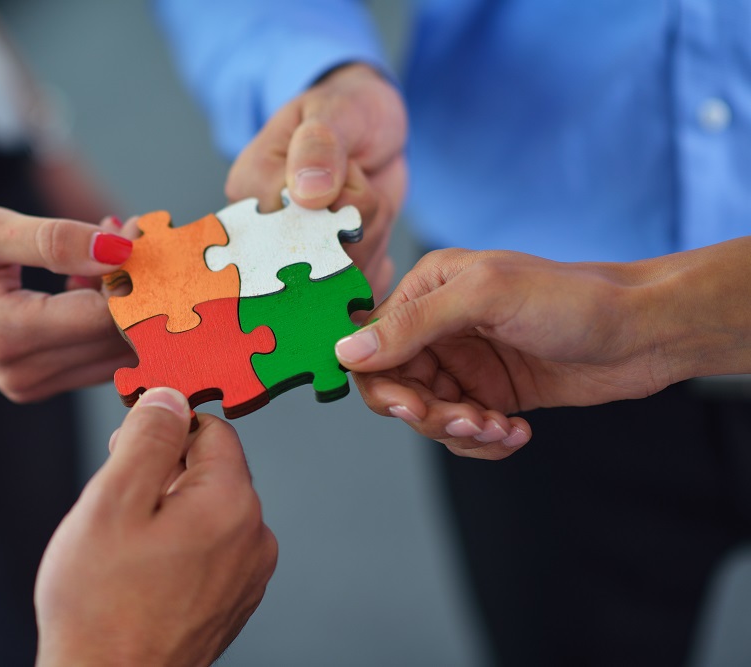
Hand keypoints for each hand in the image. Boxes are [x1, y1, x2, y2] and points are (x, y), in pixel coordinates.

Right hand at [0, 196, 135, 401]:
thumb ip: (55, 240)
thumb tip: (120, 249)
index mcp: (6, 335)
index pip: (104, 317)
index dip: (134, 274)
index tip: (137, 228)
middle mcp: (23, 374)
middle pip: (118, 340)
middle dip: (139, 287)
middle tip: (134, 230)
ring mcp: (32, 385)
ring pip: (116, 351)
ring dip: (129, 302)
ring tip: (111, 244)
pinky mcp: (40, 380)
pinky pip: (97, 354)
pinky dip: (109, 315)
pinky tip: (94, 272)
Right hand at [34, 387, 278, 666]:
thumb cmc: (102, 606)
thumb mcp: (112, 501)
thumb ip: (148, 438)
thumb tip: (170, 396)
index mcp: (232, 503)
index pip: (212, 429)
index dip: (166, 427)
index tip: (131, 442)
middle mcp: (253, 536)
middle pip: (210, 469)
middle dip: (162, 472)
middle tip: (115, 502)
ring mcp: (247, 574)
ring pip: (206, 509)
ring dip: (167, 510)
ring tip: (124, 544)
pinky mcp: (232, 600)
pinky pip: (208, 547)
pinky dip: (177, 545)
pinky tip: (140, 570)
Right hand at [225, 63, 407, 299]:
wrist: (371, 131)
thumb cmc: (344, 111)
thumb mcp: (335, 112)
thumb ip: (319, 146)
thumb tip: (307, 192)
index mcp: (250, 187)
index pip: (286, 224)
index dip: (331, 206)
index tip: (348, 171)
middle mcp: (265, 229)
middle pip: (317, 258)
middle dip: (355, 226)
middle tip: (360, 179)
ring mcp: (295, 255)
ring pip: (344, 274)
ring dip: (371, 237)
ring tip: (365, 196)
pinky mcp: (325, 274)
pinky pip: (359, 285)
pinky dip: (379, 256)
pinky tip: (372, 223)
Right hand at [335, 248, 679, 459]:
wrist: (644, 333)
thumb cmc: (572, 300)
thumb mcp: (486, 298)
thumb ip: (413, 324)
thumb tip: (346, 351)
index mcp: (428, 290)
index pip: (372, 345)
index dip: (382, 382)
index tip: (411, 407)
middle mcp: (439, 327)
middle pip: (397, 388)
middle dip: (429, 414)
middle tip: (470, 421)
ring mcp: (465, 364)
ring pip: (429, 416)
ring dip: (461, 431)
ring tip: (501, 428)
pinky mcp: (491, 395)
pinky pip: (463, 430)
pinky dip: (484, 441)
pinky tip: (517, 433)